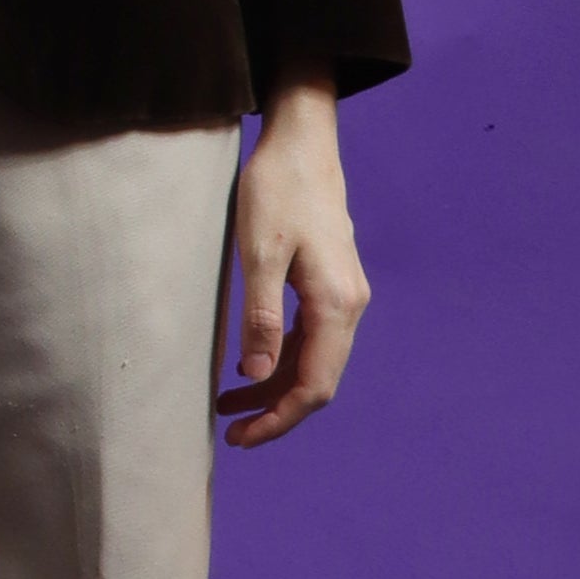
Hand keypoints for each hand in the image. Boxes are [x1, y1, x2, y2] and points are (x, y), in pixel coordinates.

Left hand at [214, 72, 370, 447]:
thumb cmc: (277, 188)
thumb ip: (261, 316)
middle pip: (317, 381)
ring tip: (230, 403)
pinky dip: (282, 356)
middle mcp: (349, 305)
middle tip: (230, 431)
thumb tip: (255, 375)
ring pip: (314, 360)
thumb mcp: (260, 251)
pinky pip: (311, 336)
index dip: (278, 419)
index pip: (313, 387)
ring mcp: (343, 293)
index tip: (241, 438)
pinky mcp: (331, 281)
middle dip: (275, 410)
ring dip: (275, 385)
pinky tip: (252, 360)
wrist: (302, 140)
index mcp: (336, 305)